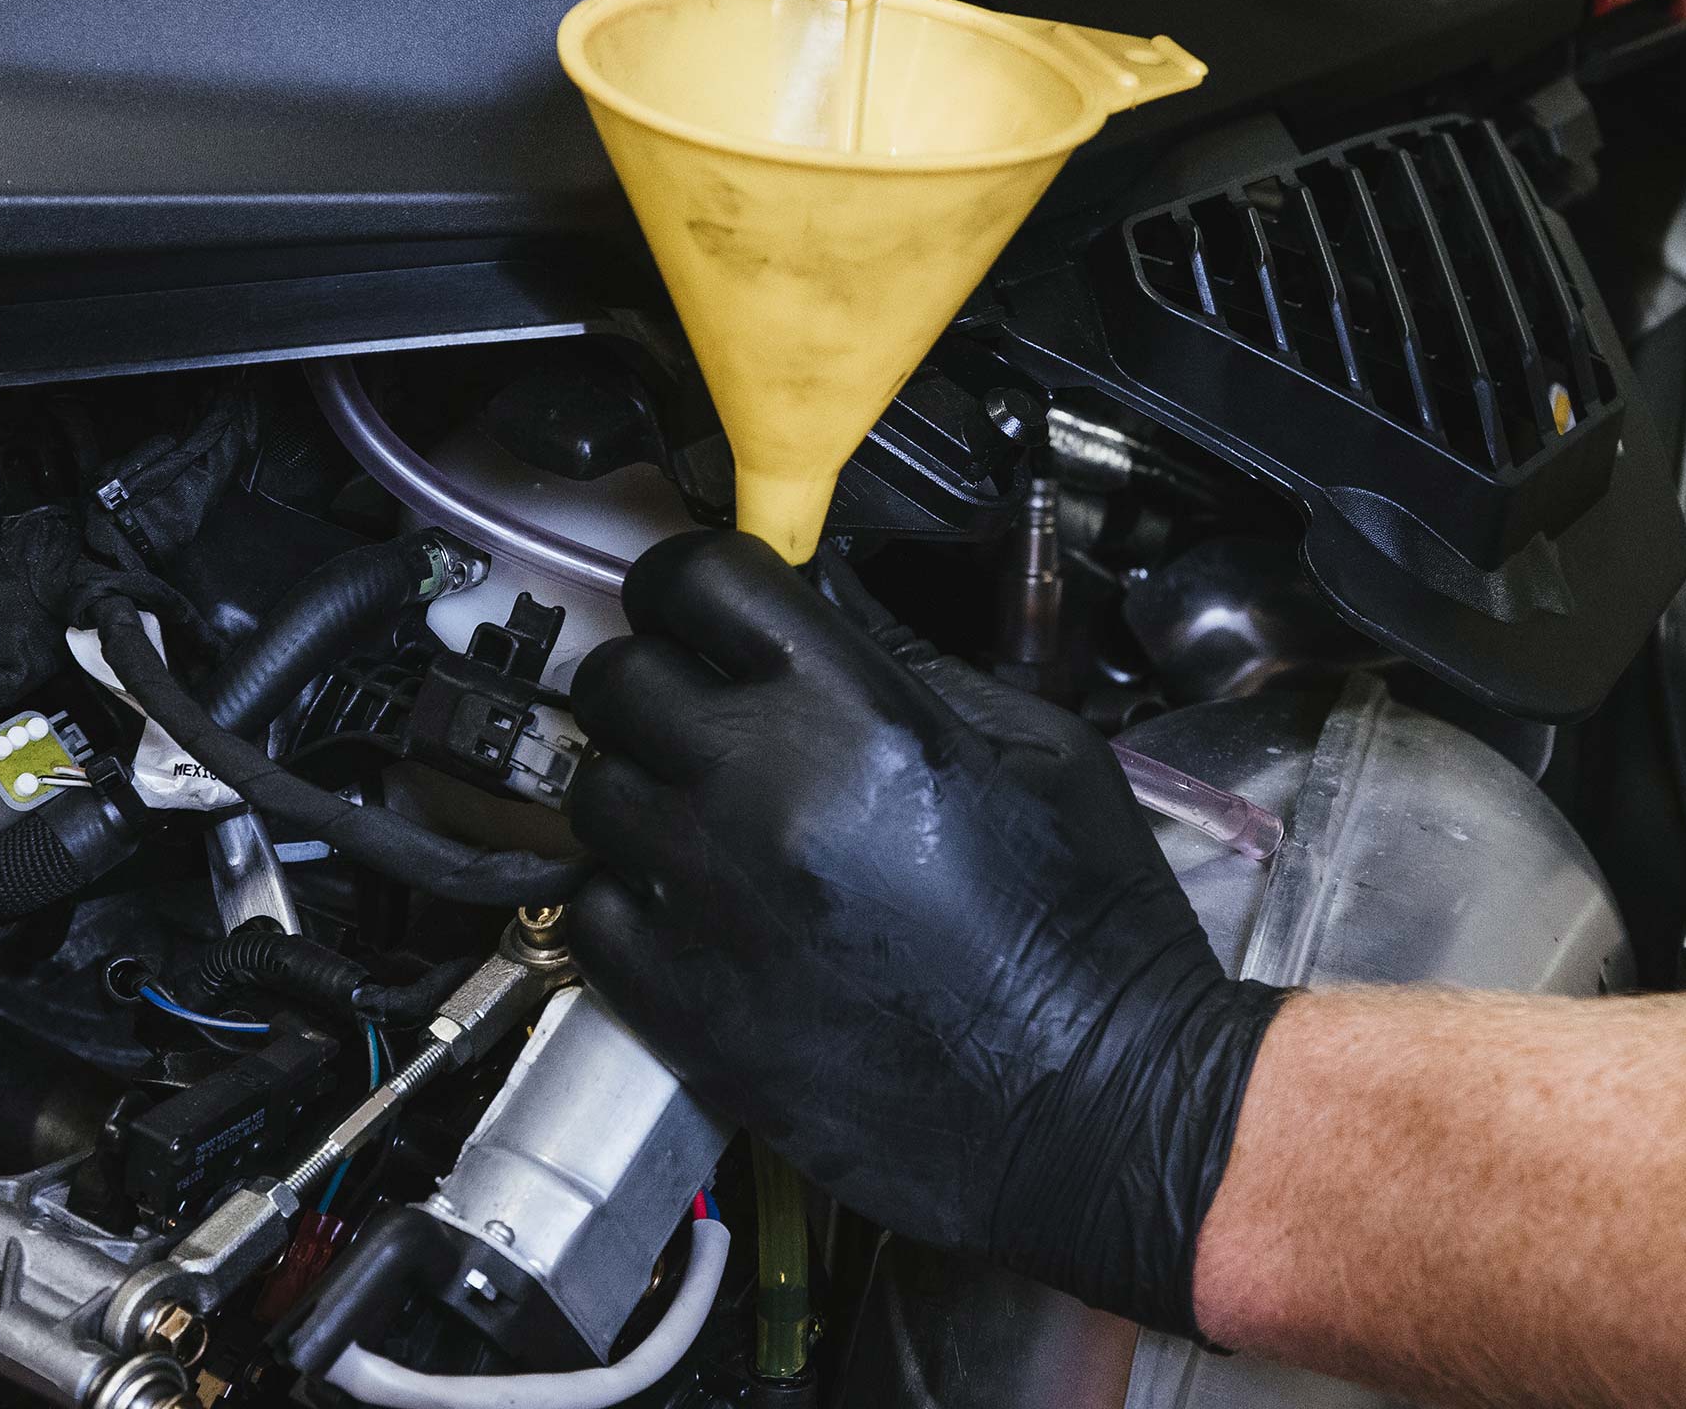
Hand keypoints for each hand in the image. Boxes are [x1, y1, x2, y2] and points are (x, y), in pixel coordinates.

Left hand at [565, 531, 1283, 1335]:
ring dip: (640, 787)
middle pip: (618, 675)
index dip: (694, 579)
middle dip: (659, 678)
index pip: (696, 579)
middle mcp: (759, 794)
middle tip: (711, 711)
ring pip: (590, 790)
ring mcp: (707, 902)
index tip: (706, 604)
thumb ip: (908, 660)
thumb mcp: (1038, 748)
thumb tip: (821, 600)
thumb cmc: (1087, 934)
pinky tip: (705, 904)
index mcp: (855, 716)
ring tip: (714, 817)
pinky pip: (588, 906)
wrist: (1096, 1107)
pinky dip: (630, 894)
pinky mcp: (679, 1004)